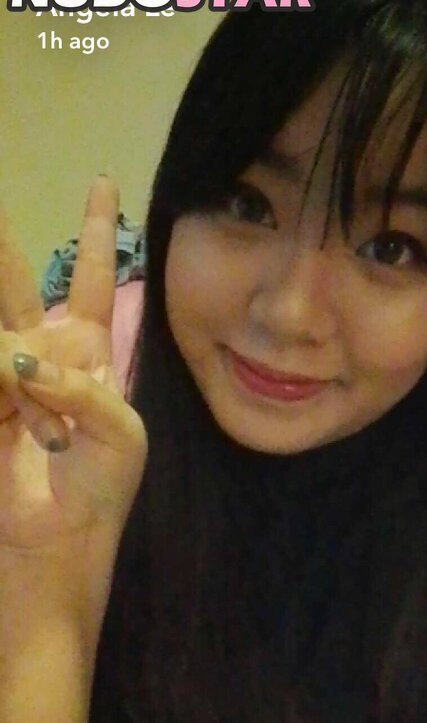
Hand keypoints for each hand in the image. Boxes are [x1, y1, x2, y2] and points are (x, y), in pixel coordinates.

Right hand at [0, 177, 147, 553]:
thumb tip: (21, 361)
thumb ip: (79, 387)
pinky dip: (10, 396)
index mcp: (90, 353)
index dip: (97, 233)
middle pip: (17, 283)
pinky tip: (32, 435)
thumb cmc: (103, 487)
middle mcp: (44, 353)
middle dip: (2, 250)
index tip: (103, 184)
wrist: (60, 538)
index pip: (94, 280)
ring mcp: (6, 376)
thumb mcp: (120, 432)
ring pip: (2, 336)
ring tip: (48, 437)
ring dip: (17, 381)